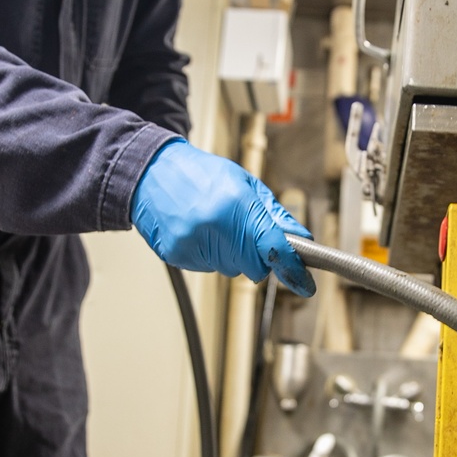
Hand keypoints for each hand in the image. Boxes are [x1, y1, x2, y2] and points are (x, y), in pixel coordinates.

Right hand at [131, 139, 315, 296]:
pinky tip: (201, 232)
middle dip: (258, 255)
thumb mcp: (245, 183)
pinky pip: (209, 268)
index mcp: (234, 205)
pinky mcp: (177, 256)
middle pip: (254, 267)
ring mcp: (192, 245)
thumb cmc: (199, 174)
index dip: (292, 268)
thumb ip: (274, 215)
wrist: (152, 173)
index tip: (304, 283)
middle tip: (246, 231)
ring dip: (233, 254)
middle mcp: (212, 228)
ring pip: (232, 269)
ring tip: (217, 225)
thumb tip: (300, 239)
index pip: (273, 248)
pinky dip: (212, 255)